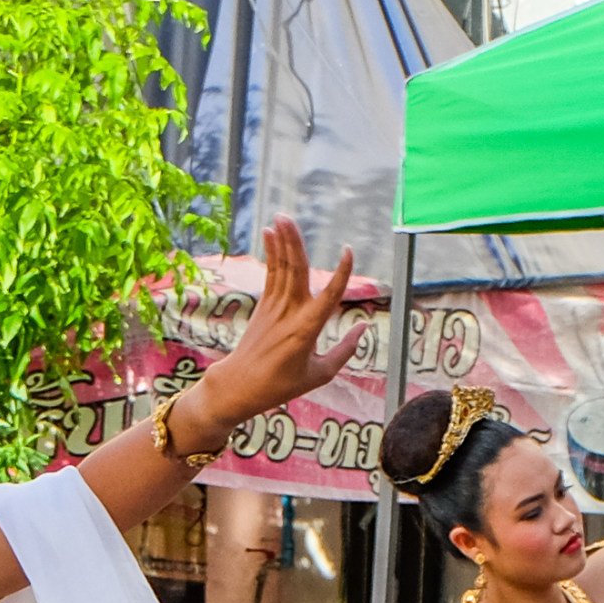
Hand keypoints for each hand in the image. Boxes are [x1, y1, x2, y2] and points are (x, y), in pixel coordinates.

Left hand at [186, 219, 361, 429]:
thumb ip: (345, 351)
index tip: (348, 252)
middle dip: (293, 242)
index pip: (329, 296)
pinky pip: (271, 274)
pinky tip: (270, 234)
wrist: (240, 385)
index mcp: (308, 330)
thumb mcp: (319, 374)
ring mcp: (274, 307)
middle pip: (296, 271)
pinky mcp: (263, 306)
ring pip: (282, 268)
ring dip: (282, 241)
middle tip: (289, 217)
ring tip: (282, 217)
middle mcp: (290, 313)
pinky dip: (272, 253)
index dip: (341, 274)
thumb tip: (363, 328)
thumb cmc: (282, 385)